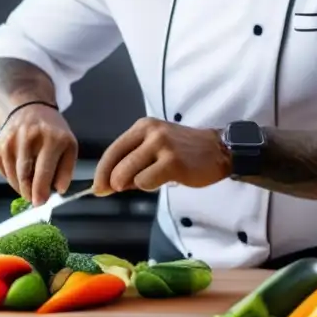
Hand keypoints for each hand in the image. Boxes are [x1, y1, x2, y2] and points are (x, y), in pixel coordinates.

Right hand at [0, 104, 77, 205]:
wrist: (30, 108)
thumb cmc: (53, 132)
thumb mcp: (69, 146)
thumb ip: (66, 170)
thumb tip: (58, 191)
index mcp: (51, 139)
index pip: (43, 171)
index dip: (41, 191)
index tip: (40, 204)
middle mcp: (28, 138)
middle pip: (24, 176)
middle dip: (30, 193)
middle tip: (36, 199)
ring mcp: (10, 141)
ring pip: (12, 177)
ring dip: (21, 187)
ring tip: (31, 184)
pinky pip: (3, 172)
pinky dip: (12, 178)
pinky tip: (21, 171)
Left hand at [93, 118, 229, 194]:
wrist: (219, 151)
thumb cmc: (185, 152)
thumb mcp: (155, 147)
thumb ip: (131, 161)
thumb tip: (107, 184)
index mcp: (143, 126)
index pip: (112, 150)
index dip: (101, 171)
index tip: (97, 187)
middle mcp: (151, 132)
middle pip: (116, 163)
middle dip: (112, 182)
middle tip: (117, 190)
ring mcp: (162, 146)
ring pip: (127, 174)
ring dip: (133, 184)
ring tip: (150, 180)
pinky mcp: (173, 162)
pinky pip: (145, 181)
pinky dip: (148, 186)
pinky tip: (162, 181)